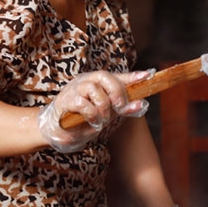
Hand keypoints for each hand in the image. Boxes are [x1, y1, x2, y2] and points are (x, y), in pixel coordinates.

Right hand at [38, 69, 154, 152]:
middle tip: (120, 107)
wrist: (59, 130)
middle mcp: (86, 81)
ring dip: (103, 106)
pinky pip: (82, 104)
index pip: (117, 76)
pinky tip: (94, 123)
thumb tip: (141, 104)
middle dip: (116, 92)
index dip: (133, 76)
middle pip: (104, 76)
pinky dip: (92, 115)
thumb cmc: (85, 119)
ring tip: (103, 119)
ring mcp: (74, 89)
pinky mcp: (65, 101)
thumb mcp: (107, 114)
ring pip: (93, 89)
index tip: (148, 76)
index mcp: (98, 82)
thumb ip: (122, 108)